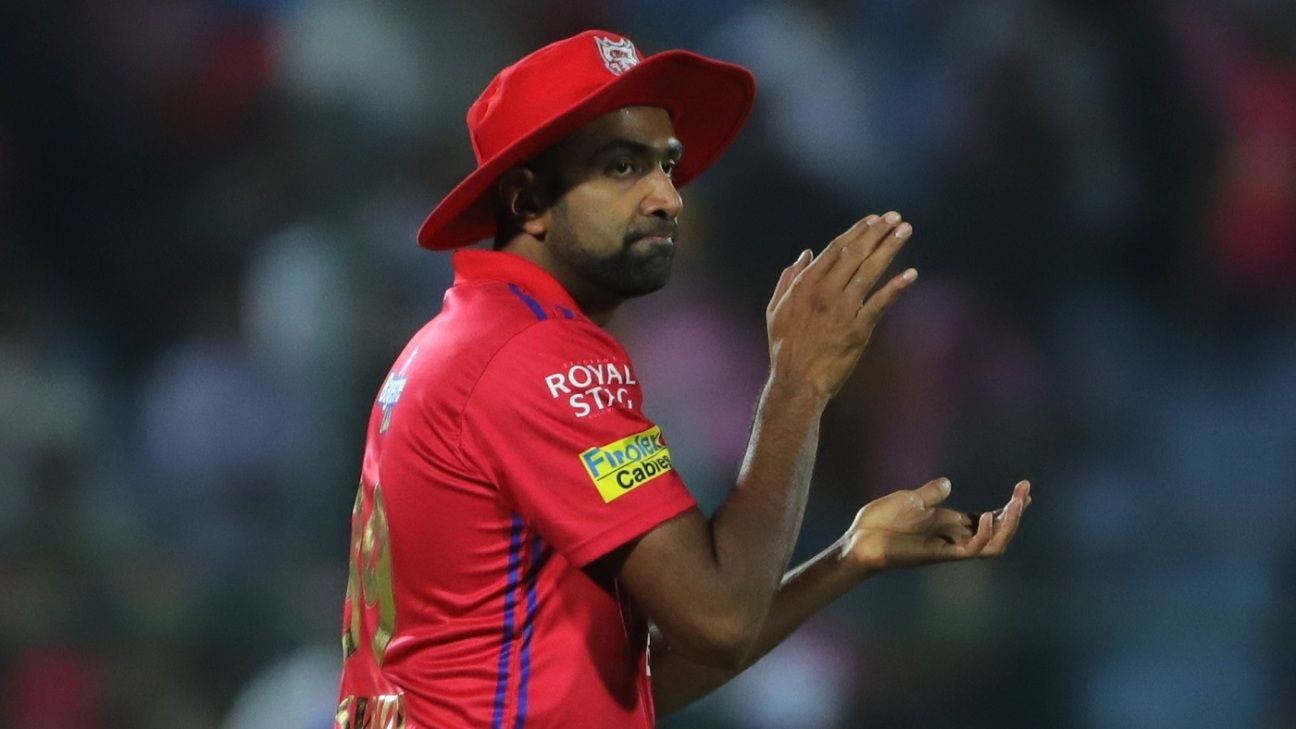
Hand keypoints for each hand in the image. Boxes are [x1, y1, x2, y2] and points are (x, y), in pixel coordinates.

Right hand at [766, 211, 916, 399]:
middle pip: (856, 254)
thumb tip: (804, 254)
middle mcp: (825, 292)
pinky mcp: (858, 329)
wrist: (796, 382)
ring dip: (889, 248)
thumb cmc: (785, 347)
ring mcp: (842, 309)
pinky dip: (896, 287)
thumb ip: (788, 279)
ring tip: (905, 231)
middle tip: (895, 217)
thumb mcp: (776, 309)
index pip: (836, 249)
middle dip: (877, 232)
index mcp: (805, 284)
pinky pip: (880, 303)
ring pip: (869, 271)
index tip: (872, 220)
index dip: (857, 232)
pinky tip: (911, 274)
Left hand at [840, 478, 1030, 574]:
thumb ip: (932, 494)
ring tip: (1015, 503)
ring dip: (1007, 525)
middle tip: (1024, 493)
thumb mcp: (910, 499)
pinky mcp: (938, 554)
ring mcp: (948, 547)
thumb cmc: (880, 522)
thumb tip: (948, 483)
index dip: (1009, 508)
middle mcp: (954, 538)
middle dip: (1015, 514)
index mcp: (949, 525)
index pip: (989, 520)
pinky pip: (971, 550)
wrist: (859, 540)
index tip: (1025, 489)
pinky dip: (983, 535)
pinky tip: (985, 516)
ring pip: (992, 544)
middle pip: (998, 533)